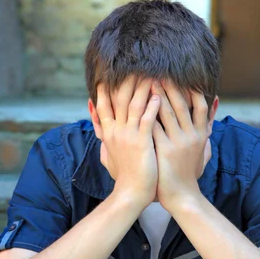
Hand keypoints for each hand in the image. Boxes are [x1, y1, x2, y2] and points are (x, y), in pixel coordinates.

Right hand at [96, 75, 160, 208]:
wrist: (131, 193)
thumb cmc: (124, 176)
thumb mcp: (107, 156)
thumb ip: (103, 139)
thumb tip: (99, 127)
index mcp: (108, 133)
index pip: (104, 104)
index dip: (107, 87)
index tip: (111, 72)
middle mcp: (115, 131)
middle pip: (118, 98)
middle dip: (127, 80)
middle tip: (136, 65)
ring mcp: (128, 136)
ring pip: (134, 104)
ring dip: (142, 87)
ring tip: (151, 74)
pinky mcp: (142, 143)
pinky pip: (147, 119)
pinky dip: (153, 106)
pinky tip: (160, 95)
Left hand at [151, 79, 210, 211]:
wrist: (182, 195)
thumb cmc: (189, 172)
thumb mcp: (203, 149)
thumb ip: (207, 126)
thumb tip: (215, 102)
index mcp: (201, 134)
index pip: (200, 105)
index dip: (191, 88)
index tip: (182, 74)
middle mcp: (191, 136)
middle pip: (182, 104)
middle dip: (171, 86)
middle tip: (160, 70)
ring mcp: (178, 143)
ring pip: (168, 113)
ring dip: (158, 95)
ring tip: (148, 81)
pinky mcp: (164, 151)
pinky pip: (154, 128)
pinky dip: (147, 114)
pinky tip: (138, 104)